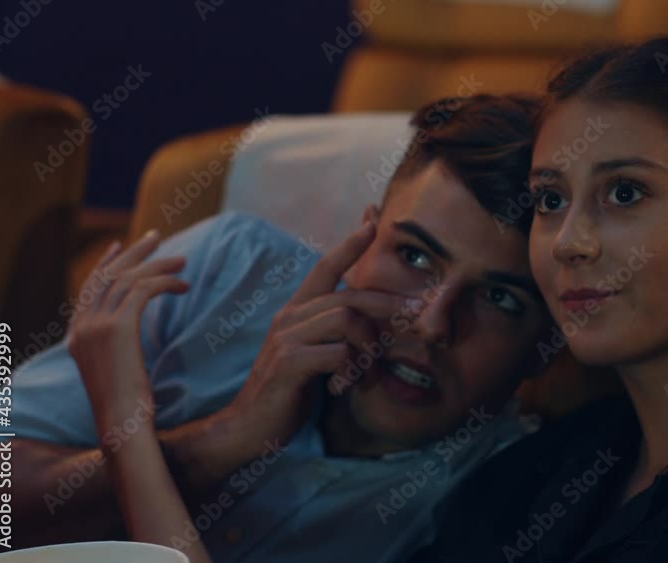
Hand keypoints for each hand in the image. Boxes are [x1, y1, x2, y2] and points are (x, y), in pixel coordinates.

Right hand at [66, 230, 188, 431]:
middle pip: (108, 275)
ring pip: (128, 279)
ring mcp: (95, 326)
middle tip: (156, 236)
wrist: (122, 424)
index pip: (90, 288)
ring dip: (157, 265)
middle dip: (133, 253)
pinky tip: (183, 285)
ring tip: (183, 260)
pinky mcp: (117, 328)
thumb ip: (117, 346)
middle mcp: (81, 327)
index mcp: (77, 336)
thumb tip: (131, 331)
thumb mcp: (117, 369)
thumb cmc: (127, 407)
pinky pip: (143, 290)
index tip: (121, 246)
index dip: (107, 264)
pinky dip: (165, 282)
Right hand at [210, 222, 409, 461]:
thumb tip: (375, 328)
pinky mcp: (289, 363)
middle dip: (389, 305)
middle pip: (349, 296)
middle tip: (418, 317)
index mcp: (295, 312)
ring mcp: (286, 339)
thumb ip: (336, 338)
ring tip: (367, 372)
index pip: (324, 267)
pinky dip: (351, 369)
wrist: (249, 426)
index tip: (372, 220)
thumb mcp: (315, 357)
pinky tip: (346, 386)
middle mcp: (289, 318)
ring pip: (345, 318)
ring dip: (368, 346)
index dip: (349, 245)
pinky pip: (337, 352)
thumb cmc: (288, 393)